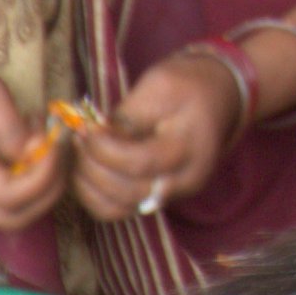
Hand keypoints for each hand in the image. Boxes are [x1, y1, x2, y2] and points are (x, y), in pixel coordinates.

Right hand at [0, 54, 63, 235]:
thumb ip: (8, 126)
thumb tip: (32, 155)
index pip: (8, 196)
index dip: (43, 178)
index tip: (55, 144)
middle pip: (11, 219)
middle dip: (47, 193)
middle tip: (59, 154)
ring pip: (8, 217)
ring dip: (39, 192)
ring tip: (46, 152)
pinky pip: (0, 204)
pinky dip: (26, 188)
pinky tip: (30, 157)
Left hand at [67, 48, 250, 222]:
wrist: (217, 100)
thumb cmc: (188, 86)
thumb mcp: (160, 85)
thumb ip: (129, 114)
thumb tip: (95, 135)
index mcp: (189, 149)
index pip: (139, 162)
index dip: (103, 149)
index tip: (86, 128)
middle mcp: (184, 182)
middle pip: (126, 191)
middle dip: (91, 166)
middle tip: (78, 139)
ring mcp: (171, 196)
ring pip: (118, 208)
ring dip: (88, 185)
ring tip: (79, 154)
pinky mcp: (155, 199)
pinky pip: (118, 210)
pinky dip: (94, 195)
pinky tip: (85, 169)